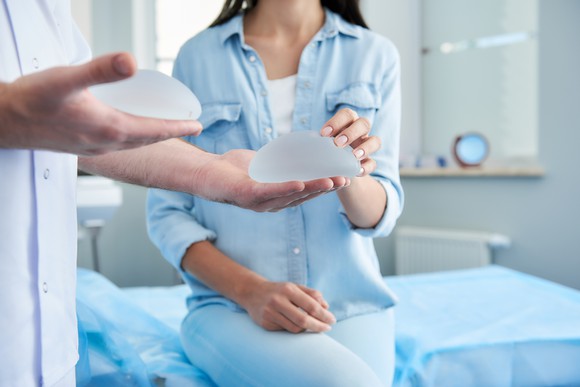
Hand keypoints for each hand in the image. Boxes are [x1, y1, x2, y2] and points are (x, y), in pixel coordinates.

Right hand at [0, 52, 201, 155]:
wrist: (5, 121)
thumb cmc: (32, 99)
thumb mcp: (67, 78)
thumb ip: (100, 70)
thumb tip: (131, 62)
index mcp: (109, 128)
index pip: (154, 130)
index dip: (178, 127)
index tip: (198, 125)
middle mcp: (106, 143)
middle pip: (149, 140)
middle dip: (171, 133)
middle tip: (191, 127)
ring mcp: (95, 148)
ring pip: (135, 144)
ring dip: (154, 137)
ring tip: (166, 129)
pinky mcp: (84, 147)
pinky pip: (120, 145)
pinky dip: (135, 138)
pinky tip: (131, 130)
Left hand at [193, 148, 348, 211]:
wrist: (205, 172)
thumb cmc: (233, 168)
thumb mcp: (263, 163)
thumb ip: (280, 161)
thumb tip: (300, 149)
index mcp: (276, 197)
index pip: (305, 192)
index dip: (325, 187)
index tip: (344, 179)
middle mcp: (270, 204)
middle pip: (303, 196)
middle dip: (325, 189)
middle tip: (345, 180)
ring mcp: (259, 202)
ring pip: (290, 195)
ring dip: (311, 189)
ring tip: (329, 182)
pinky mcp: (246, 195)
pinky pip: (268, 192)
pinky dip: (284, 188)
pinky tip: (299, 182)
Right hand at [241, 280, 335, 332]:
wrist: (252, 292)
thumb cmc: (279, 290)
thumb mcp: (295, 287)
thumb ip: (312, 294)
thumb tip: (326, 307)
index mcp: (288, 289)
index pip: (311, 306)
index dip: (324, 315)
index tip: (332, 320)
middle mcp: (278, 301)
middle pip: (304, 320)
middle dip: (318, 326)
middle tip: (327, 328)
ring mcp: (270, 313)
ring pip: (295, 328)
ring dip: (307, 328)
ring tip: (312, 325)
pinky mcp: (265, 323)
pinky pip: (285, 330)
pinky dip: (294, 328)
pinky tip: (296, 324)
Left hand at [320, 108, 380, 176]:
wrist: (333, 170)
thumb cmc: (323, 151)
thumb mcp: (318, 144)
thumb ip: (314, 142)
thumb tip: (294, 145)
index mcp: (347, 122)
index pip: (347, 114)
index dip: (337, 121)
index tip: (324, 134)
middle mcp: (359, 132)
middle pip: (364, 123)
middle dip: (352, 132)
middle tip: (338, 143)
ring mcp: (366, 146)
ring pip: (375, 141)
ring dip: (365, 147)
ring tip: (354, 156)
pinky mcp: (369, 162)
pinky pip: (373, 163)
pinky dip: (367, 167)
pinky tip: (357, 172)